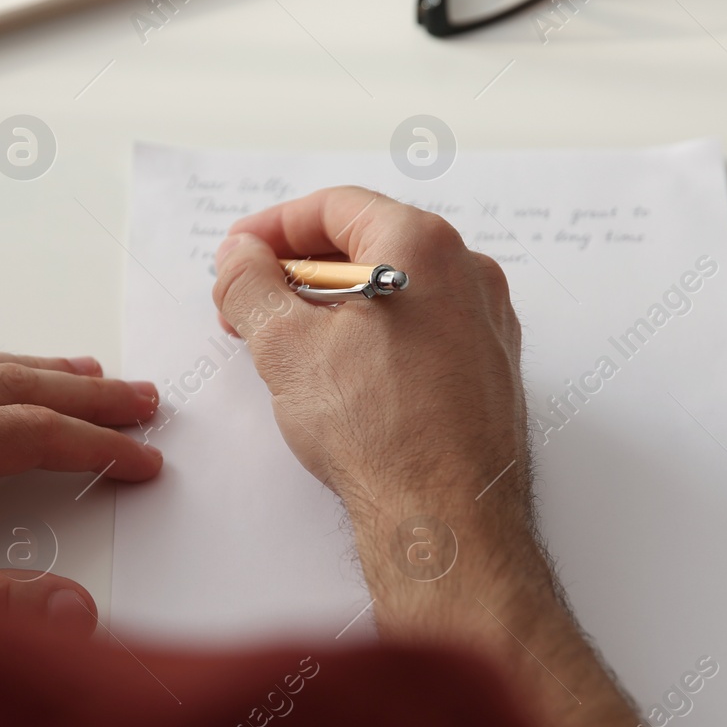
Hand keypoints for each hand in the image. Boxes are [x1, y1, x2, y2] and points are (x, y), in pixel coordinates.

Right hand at [213, 190, 726, 726]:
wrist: (446, 519)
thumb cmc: (380, 431)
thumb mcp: (285, 346)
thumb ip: (252, 284)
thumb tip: (239, 259)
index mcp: (424, 245)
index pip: (336, 208)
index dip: (273, 228)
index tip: (238, 255)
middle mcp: (468, 273)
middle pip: (367, 244)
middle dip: (297, 270)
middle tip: (249, 301)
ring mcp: (486, 324)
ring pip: (394, 290)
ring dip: (331, 306)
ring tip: (283, 344)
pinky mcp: (488, 372)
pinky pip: (420, 331)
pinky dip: (371, 337)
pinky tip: (335, 377)